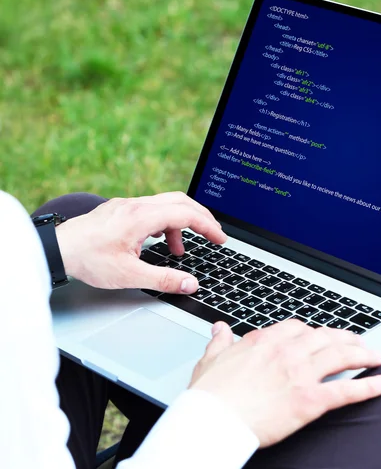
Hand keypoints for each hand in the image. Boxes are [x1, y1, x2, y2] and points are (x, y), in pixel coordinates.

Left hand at [55, 191, 225, 293]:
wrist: (55, 249)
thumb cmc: (87, 259)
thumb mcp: (128, 275)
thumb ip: (163, 279)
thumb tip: (189, 284)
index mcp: (141, 216)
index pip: (185, 214)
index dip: (208, 226)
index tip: (220, 238)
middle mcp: (136, 204)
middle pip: (180, 201)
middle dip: (201, 218)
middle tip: (213, 234)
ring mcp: (127, 204)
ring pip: (166, 204)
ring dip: (180, 224)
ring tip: (180, 250)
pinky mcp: (120, 209)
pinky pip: (152, 209)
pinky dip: (164, 223)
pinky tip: (158, 242)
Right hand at [190, 320, 380, 447]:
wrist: (212, 420)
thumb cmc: (209, 394)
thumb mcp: (211, 360)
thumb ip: (220, 342)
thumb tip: (219, 329)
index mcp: (265, 341)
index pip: (297, 328)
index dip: (313, 332)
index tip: (319, 336)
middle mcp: (287, 352)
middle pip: (325, 337)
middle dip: (345, 338)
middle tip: (356, 342)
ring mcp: (300, 374)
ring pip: (341, 356)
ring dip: (363, 354)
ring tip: (376, 356)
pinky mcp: (309, 401)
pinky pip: (345, 391)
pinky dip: (368, 387)